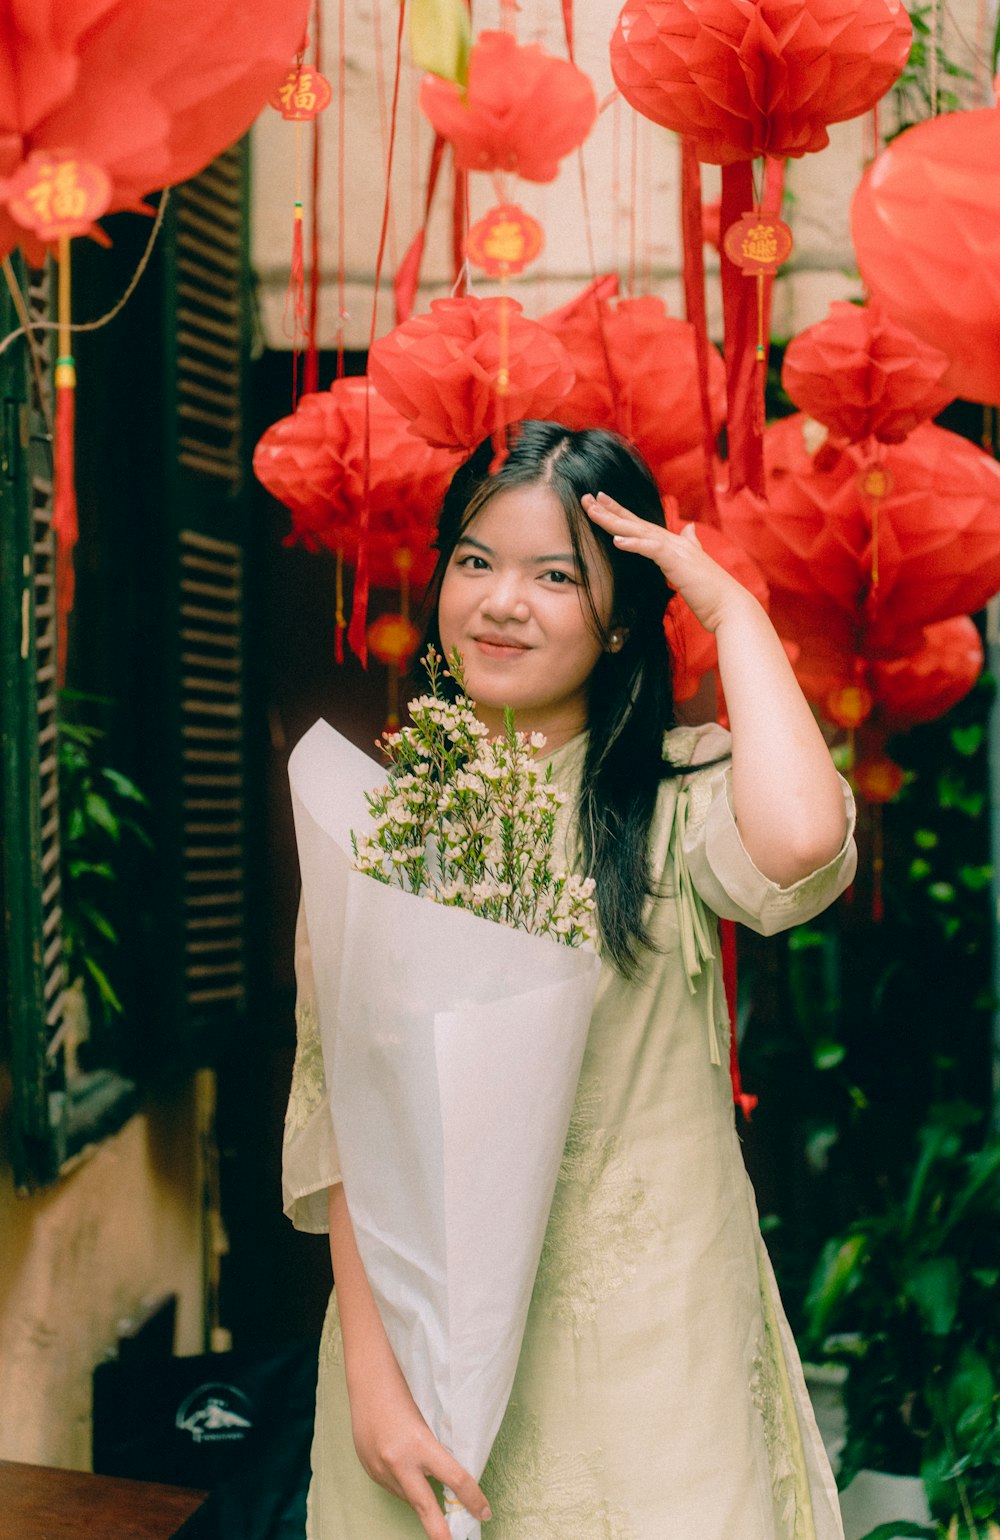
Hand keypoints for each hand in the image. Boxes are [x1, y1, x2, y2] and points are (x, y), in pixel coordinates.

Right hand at [348, 1361, 490, 1538]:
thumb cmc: (402, 1392)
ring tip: (429, 1491)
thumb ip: (434, 1449)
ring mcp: (380, 1468)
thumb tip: (447, 1477)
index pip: (454, 1478)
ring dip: (421, 1498)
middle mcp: (398, 1461)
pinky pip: (392, 1486)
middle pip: (424, 1505)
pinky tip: (406, 1470)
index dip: (473, 1498)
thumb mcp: (426, 1420)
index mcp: (419, 1444)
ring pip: (407, 1496)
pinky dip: (403, 1484)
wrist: (367, 1382)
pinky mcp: (369, 1470)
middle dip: (439, 1530)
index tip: (484, 1511)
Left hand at [583, 491, 754, 634]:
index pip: (640, 526)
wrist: (729, 607)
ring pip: (638, 531)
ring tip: (593, 511)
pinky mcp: (677, 562)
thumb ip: (690, 544)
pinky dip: (634, 544)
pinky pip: (651, 549)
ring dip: (614, 521)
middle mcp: (673, 541)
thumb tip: (690, 529)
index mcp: (673, 544)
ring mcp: (676, 549)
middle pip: (634, 523)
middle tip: (587, 498)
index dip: (620, 514)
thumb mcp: (694, 566)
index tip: (600, 504)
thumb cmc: (711, 592)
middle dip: (610, 510)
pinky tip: (617, 540)